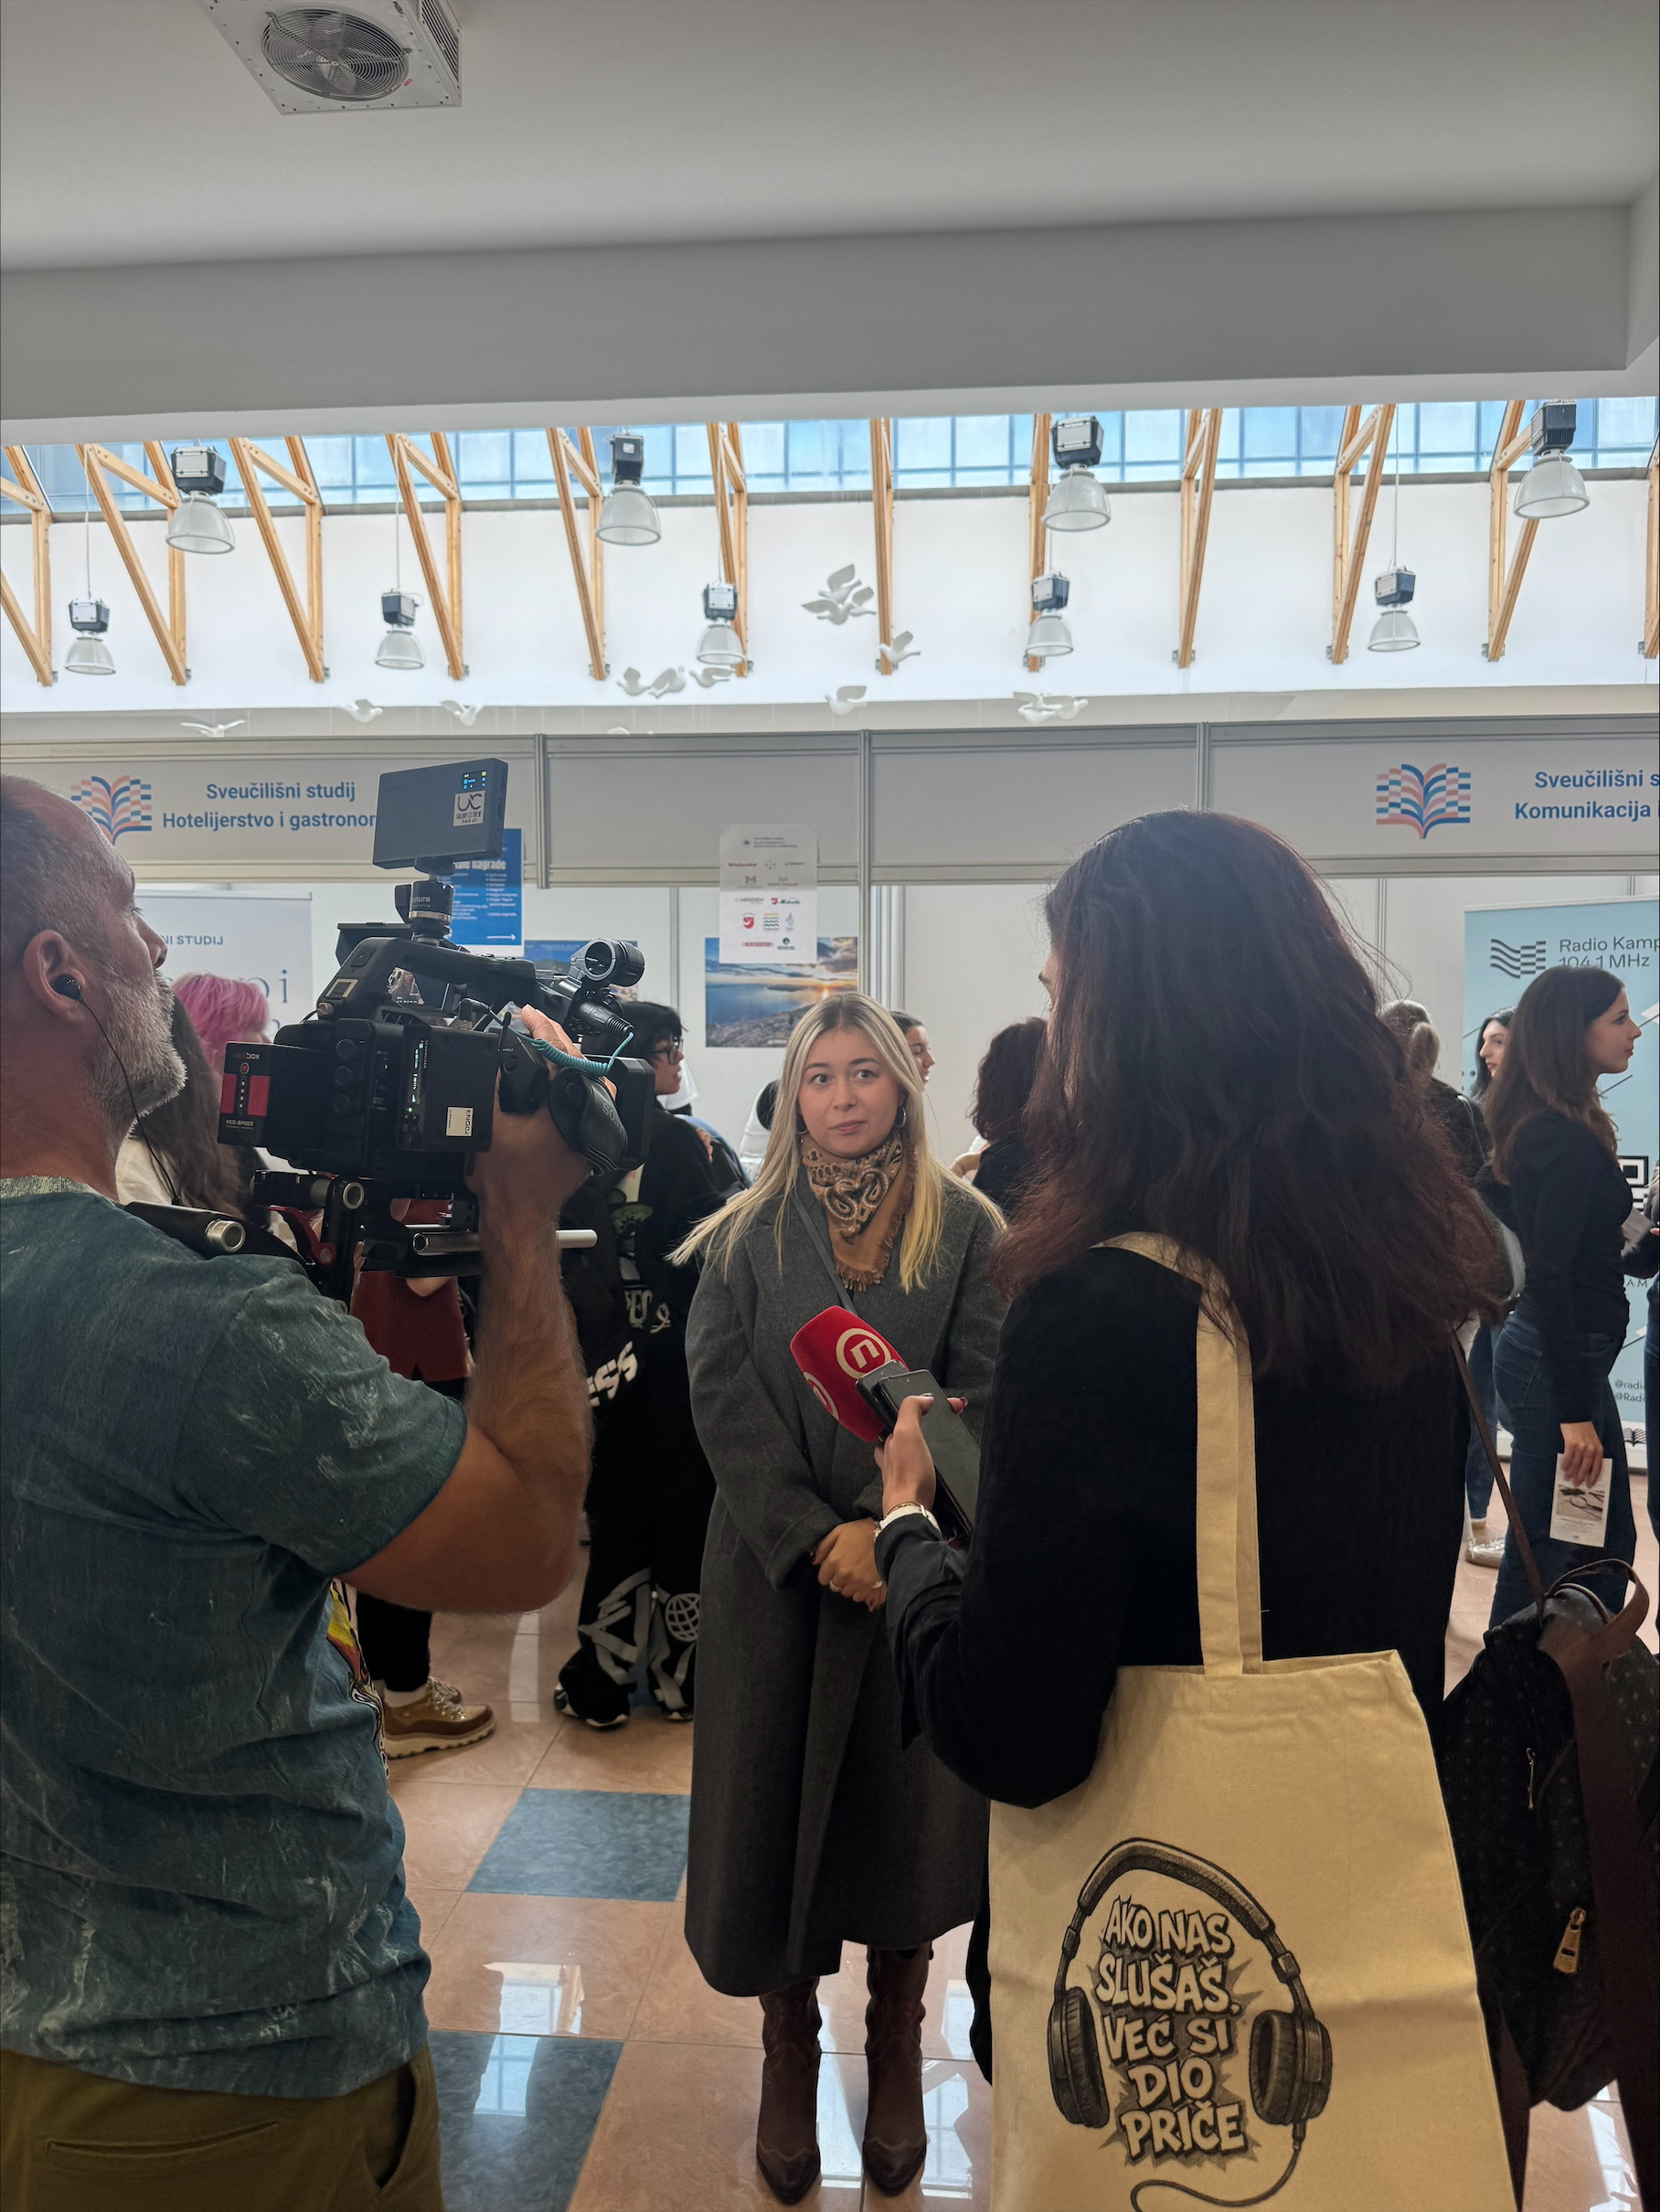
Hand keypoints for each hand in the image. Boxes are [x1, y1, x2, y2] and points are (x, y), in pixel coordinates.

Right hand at [468, 1009, 593, 1223]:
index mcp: (568, 1108)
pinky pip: (586, 1100)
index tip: (529, 1013)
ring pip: (588, 1081)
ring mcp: (592, 1130)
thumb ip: (496, 1087)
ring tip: (546, 1043)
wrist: (518, 1217)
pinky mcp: (588, 1141)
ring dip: (567, 1060)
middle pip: (580, 1062)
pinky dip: (572, 1083)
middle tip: (536, 1023)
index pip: (560, 1054)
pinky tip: (555, 1077)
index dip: (542, 1029)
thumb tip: (499, 1060)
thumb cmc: (508, 1182)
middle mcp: (588, 1116)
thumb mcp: (491, 1126)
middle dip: (557, 1039)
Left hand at [811, 1520, 884, 1610]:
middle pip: (834, 1586)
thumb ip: (823, 1546)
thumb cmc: (861, 1532)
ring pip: (845, 1592)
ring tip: (855, 1574)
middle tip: (846, 1569)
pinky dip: (858, 1590)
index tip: (834, 1567)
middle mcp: (843, 1574)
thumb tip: (814, 1561)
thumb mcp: (839, 1531)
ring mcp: (855, 1582)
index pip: (822, 1578)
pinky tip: (862, 1580)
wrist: (887, 1537)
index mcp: (834, 1560)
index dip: (827, 1573)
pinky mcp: (868, 1586)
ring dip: (848, 1585)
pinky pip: (857, 1596)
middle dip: (837, 1579)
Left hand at [874, 1392, 944, 1516]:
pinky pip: (927, 1468)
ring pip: (920, 1450)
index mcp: (888, 1441)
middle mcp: (893, 1457)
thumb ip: (910, 1410)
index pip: (908, 1415)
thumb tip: (924, 1398)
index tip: (953, 1406)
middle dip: (935, 1424)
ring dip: (937, 1443)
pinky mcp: (917, 1487)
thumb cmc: (908, 1473)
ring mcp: (904, 1473)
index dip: (929, 1406)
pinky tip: (949, 1464)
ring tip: (955, 1440)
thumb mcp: (906, 1433)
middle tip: (957, 1421)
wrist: (912, 1512)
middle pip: (915, 1432)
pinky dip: (938, 1461)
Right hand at [1558, 1421, 1604, 1487]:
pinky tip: (1562, 1468)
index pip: (1597, 1467)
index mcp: (1598, 1449)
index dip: (1593, 1477)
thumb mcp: (1593, 1441)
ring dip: (1571, 1472)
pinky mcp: (1571, 1443)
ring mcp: (1581, 1446)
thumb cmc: (1584, 1430)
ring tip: (1567, 1477)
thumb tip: (1585, 1468)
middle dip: (1580, 1477)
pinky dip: (1565, 1464)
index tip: (1589, 1485)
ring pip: (1576, 1464)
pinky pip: (1568, 1457)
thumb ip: (1592, 1453)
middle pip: (1586, 1467)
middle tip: (1576, 1484)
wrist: (1576, 1416)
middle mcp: (1591, 1449)